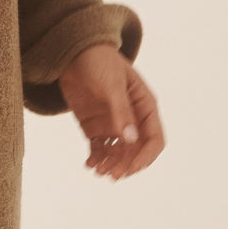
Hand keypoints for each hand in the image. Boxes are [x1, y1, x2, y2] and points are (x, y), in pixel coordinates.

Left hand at [59, 42, 164, 180]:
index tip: (131, 168)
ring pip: (118, 153)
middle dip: (126, 165)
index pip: (154, 138)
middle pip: (136, 151)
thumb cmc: (99, 62)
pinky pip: (100, 149)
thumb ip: (121, 112)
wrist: (73, 53)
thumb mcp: (111, 85)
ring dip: (111, 165)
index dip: (145, 156)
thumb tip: (130, 139)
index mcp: (144, 106)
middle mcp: (132, 118)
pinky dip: (96, 159)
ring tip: (98, 171)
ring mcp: (113, 123)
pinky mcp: (95, 126)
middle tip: (112, 175)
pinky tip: (89, 164)